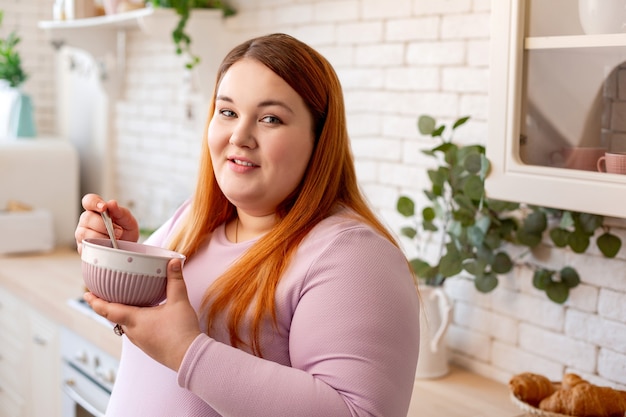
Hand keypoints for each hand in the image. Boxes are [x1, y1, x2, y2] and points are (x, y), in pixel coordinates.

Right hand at [75, 193, 138, 253]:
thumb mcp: (128, 220)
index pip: (89, 201)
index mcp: (96, 210)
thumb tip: (112, 203)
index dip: (94, 203)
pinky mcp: (82, 248)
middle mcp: (87, 221)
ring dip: (101, 237)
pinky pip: (85, 247)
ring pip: (84, 233)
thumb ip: (120, 211)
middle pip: (87, 218)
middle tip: (118, 231)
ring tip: (113, 240)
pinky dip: (98, 247)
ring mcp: (83, 234)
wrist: (128, 249)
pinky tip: (106, 247)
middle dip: (103, 225)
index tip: (104, 207)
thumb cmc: (125, 232)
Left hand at [84, 258, 200, 370]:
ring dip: (122, 315)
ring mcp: (140, 342)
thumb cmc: (182, 331)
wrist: (190, 356)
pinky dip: (134, 323)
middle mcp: (133, 332)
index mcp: (135, 320)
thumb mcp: (179, 301)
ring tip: (125, 304)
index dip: (95, 302)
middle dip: (108, 306)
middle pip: (114, 318)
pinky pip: (136, 332)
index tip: (86, 294)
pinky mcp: (149, 347)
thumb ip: (175, 280)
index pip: (108, 310)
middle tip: (104, 295)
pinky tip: (145, 318)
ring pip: (125, 326)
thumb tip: (173, 262)